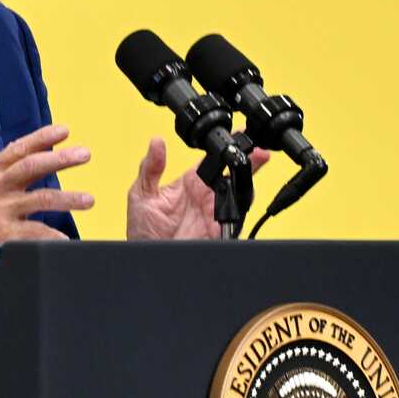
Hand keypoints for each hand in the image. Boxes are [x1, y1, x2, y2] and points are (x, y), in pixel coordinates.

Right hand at [0, 124, 92, 267]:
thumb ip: (0, 170)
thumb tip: (26, 150)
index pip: (18, 149)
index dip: (42, 138)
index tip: (64, 131)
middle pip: (32, 167)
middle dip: (62, 159)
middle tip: (84, 154)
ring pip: (41, 198)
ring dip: (69, 198)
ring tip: (88, 199)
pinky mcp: (2, 236)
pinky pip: (36, 233)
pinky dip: (54, 235)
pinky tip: (66, 238)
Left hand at [126, 138, 269, 239]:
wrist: (148, 262)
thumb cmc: (143, 232)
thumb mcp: (141, 195)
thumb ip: (150, 168)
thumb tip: (156, 142)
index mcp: (189, 183)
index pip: (211, 160)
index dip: (223, 147)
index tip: (233, 135)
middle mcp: (204, 196)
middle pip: (231, 173)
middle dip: (246, 158)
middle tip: (256, 148)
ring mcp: (213, 212)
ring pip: (238, 192)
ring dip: (248, 177)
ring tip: (257, 160)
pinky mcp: (219, 228)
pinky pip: (236, 215)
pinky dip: (242, 204)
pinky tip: (245, 190)